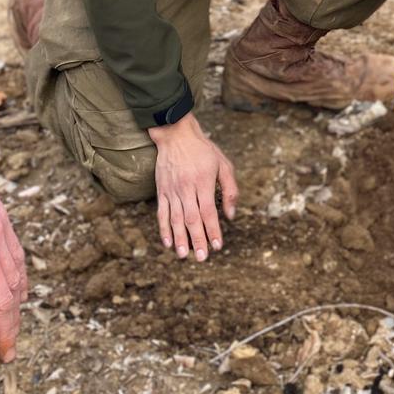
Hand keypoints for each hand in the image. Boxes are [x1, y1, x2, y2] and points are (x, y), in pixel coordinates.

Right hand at [148, 113, 237, 261]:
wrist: (175, 135)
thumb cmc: (203, 150)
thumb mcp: (224, 164)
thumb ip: (230, 190)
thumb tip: (231, 215)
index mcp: (203, 181)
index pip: (209, 211)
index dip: (213, 230)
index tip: (218, 246)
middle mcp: (186, 187)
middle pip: (192, 219)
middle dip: (198, 240)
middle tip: (202, 258)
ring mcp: (172, 190)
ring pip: (176, 219)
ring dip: (180, 239)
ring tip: (183, 256)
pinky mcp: (161, 190)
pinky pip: (162, 213)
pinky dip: (164, 229)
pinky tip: (167, 242)